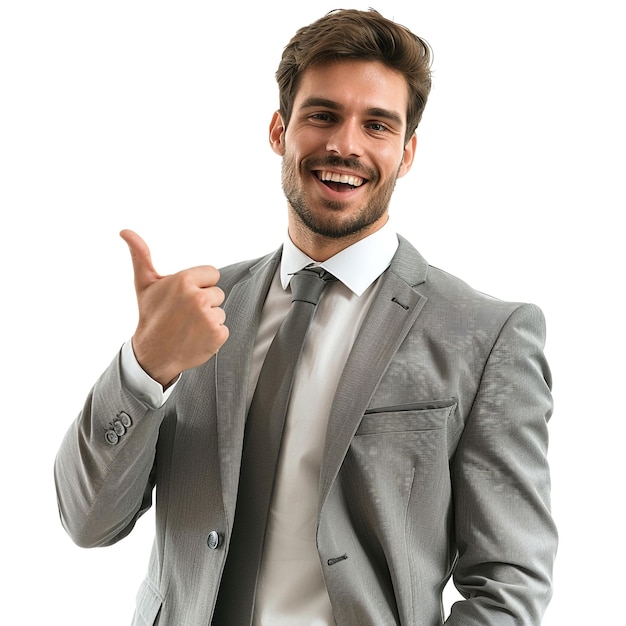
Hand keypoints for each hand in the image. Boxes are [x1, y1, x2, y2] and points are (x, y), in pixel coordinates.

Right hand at [120, 229, 228, 386]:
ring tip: (189, 326)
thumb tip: (125, 231)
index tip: (184, 296)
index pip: (212, 274)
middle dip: (204, 302)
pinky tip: (196, 337)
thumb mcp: (144, 284)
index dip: (200, 284)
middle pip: (217, 293)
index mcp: (184, 280)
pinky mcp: (218, 335)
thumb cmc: (150, 315)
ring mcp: (209, 317)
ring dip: (209, 319)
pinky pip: (224, 328)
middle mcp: (198, 298)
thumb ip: (141, 255)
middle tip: (184, 313)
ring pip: (220, 311)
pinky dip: (213, 335)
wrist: (153, 354)